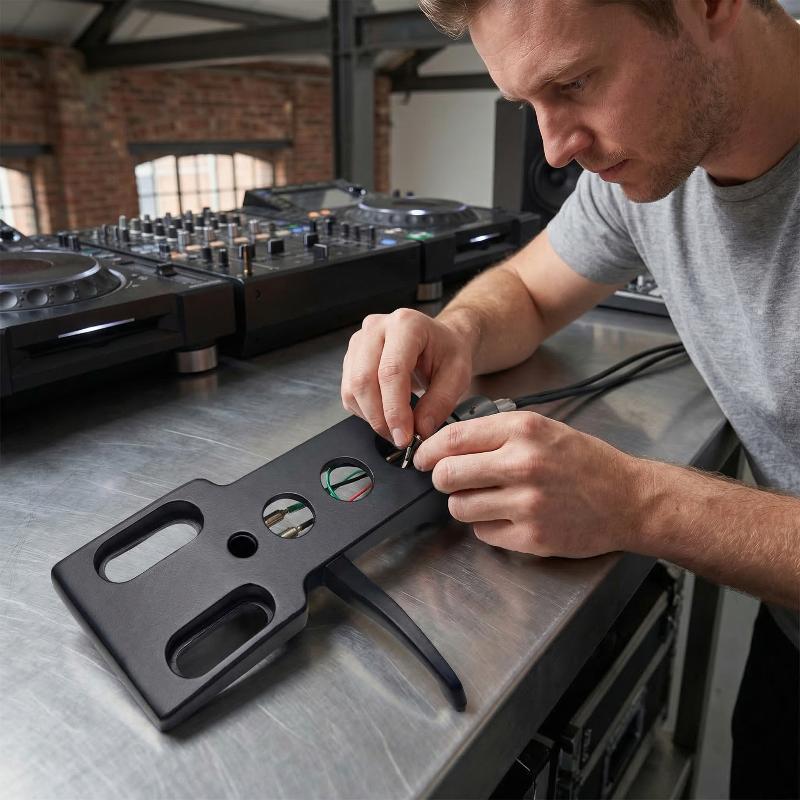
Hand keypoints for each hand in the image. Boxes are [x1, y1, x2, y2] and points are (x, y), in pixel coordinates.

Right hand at [341, 308, 473, 446]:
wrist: (437, 341)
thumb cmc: (446, 352)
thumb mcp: (458, 375)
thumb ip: (440, 403)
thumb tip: (420, 429)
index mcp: (406, 325)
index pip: (391, 371)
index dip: (394, 409)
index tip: (404, 436)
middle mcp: (377, 328)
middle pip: (364, 380)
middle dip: (380, 418)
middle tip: (400, 438)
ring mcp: (360, 342)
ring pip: (352, 388)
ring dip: (372, 418)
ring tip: (396, 429)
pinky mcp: (351, 358)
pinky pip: (348, 393)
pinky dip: (365, 412)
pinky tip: (385, 415)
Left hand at [413, 411, 644, 557]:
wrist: (629, 499)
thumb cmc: (585, 462)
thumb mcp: (543, 429)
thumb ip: (496, 433)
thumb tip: (446, 443)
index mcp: (524, 430)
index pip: (453, 438)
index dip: (429, 450)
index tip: (423, 457)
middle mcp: (523, 464)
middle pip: (447, 474)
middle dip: (441, 478)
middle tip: (450, 480)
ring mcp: (527, 503)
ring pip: (459, 507)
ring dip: (464, 504)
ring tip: (487, 498)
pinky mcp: (531, 537)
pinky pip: (482, 532)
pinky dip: (488, 526)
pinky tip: (509, 516)